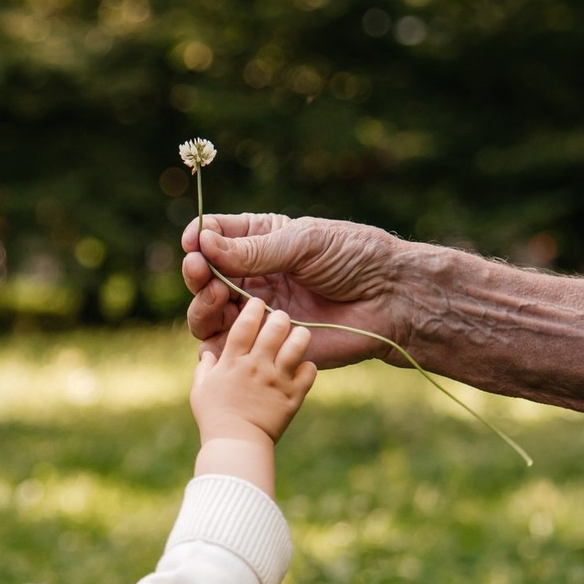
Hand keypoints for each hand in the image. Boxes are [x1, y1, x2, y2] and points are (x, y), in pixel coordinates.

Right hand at [182, 213, 407, 368]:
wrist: (389, 301)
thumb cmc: (355, 260)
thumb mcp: (304, 243)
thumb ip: (254, 249)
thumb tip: (204, 244)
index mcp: (261, 242)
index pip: (215, 237)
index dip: (199, 239)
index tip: (193, 242)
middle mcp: (253, 277)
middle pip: (203, 277)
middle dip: (196, 272)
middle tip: (199, 270)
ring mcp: (256, 313)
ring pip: (207, 312)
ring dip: (202, 303)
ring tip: (216, 295)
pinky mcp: (264, 345)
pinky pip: (226, 346)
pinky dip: (216, 339)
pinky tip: (225, 327)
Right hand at [191, 296, 314, 446]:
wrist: (236, 447)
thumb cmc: (214, 419)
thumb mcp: (200, 391)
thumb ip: (204, 369)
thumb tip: (207, 353)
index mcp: (233, 361)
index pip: (244, 324)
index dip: (252, 309)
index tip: (257, 303)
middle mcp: (257, 366)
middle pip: (275, 327)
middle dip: (279, 318)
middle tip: (280, 319)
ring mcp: (278, 380)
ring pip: (297, 344)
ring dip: (299, 337)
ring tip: (298, 336)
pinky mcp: (293, 396)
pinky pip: (310, 371)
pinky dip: (309, 368)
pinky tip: (304, 368)